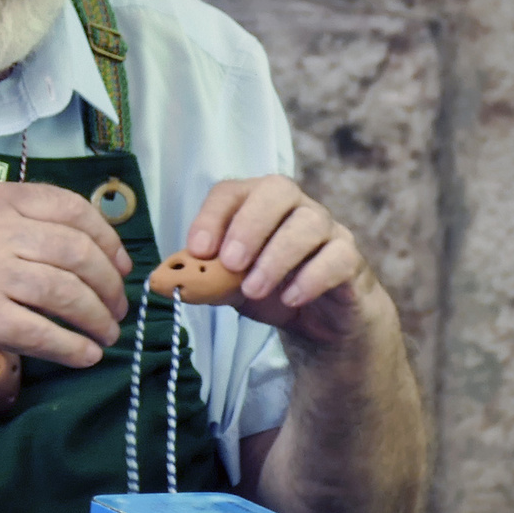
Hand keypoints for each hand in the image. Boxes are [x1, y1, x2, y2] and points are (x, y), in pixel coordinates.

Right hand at [0, 182, 131, 369]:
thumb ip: (23, 221)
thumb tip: (95, 246)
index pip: (70, 209)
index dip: (107, 239)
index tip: (121, 265)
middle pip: (76, 253)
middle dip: (108, 285)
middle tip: (118, 308)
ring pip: (66, 294)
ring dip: (96, 318)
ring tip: (106, 334)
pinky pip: (44, 333)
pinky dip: (72, 348)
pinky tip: (85, 355)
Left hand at [186, 175, 382, 344]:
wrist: (322, 322)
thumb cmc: (270, 291)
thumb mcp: (229, 287)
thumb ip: (202, 279)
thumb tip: (163, 281)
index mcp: (257, 205)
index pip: (232, 191)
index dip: (212, 216)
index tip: (196, 250)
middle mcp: (295, 207)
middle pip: (277, 189)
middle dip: (249, 225)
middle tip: (230, 263)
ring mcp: (327, 229)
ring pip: (309, 223)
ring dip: (276, 256)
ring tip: (253, 289)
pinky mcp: (350, 259)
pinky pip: (337, 257)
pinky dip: (311, 277)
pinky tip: (290, 299)